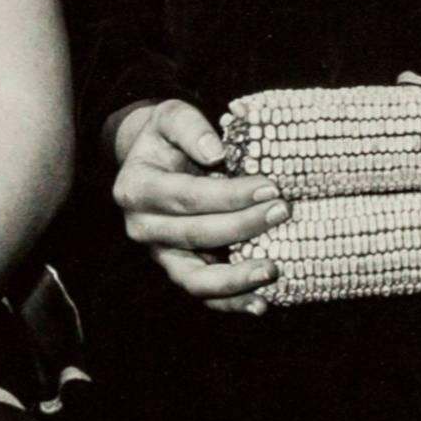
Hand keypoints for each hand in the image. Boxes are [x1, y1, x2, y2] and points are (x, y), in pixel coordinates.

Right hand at [108, 98, 287, 312]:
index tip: (270, 186)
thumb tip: (215, 152)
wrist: (152, 162)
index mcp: (136, 189)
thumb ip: (189, 127)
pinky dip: (230, 303)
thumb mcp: (170, 116)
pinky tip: (260, 304)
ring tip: (272, 270)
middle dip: (244, 226)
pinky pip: (203, 294)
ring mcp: (159, 254)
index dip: (230, 195)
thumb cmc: (168, 138)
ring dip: (235, 278)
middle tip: (283, 211)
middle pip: (196, 234)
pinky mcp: (177, 270)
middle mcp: (142, 228)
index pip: (188, 196)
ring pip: (195, 278)